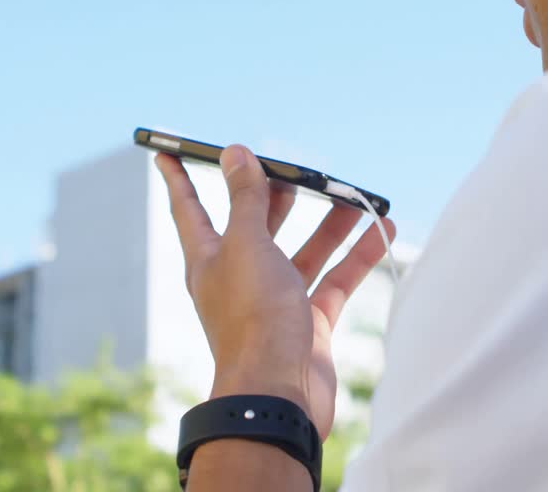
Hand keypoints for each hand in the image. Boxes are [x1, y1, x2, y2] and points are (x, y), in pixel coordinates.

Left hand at [155, 145, 394, 438]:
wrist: (280, 394)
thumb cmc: (253, 319)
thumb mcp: (248, 245)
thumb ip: (246, 199)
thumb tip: (236, 154)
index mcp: (210, 259)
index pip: (189, 208)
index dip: (179, 178)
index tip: (167, 152)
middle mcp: (240, 277)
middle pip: (256, 225)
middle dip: (273, 195)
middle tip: (293, 167)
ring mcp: (275, 300)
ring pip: (302, 251)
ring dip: (327, 223)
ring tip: (349, 194)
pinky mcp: (308, 321)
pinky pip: (334, 279)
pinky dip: (356, 255)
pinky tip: (380, 229)